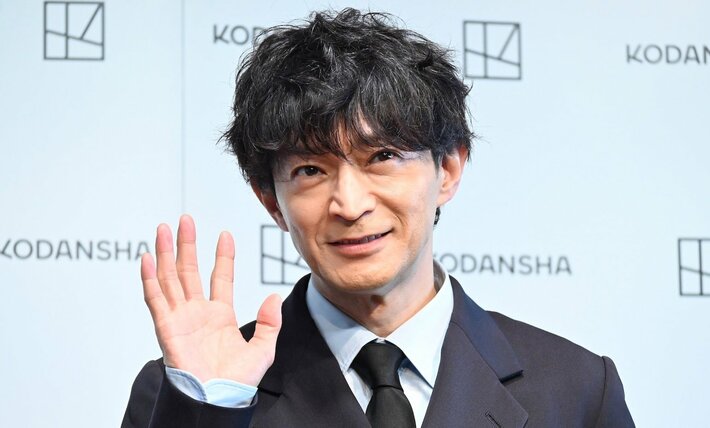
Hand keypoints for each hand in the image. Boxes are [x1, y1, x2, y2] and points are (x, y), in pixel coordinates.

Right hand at [140, 214, 281, 385]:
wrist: (218, 400)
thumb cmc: (238, 382)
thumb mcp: (263, 349)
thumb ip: (271, 322)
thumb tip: (274, 296)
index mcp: (221, 316)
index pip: (221, 278)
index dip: (223, 257)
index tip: (225, 235)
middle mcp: (198, 313)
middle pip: (189, 271)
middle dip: (187, 245)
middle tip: (185, 220)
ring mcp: (181, 318)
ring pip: (170, 278)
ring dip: (167, 253)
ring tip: (165, 228)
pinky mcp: (166, 327)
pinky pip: (155, 298)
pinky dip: (150, 278)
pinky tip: (149, 257)